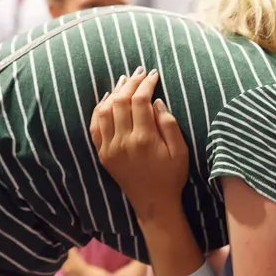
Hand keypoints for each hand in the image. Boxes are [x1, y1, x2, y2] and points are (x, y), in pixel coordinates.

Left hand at [91, 68, 190, 220]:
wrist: (153, 203)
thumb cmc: (172, 176)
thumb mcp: (180, 151)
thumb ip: (168, 124)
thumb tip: (155, 101)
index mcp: (143, 139)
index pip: (140, 101)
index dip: (146, 84)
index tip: (153, 74)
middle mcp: (122, 141)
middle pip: (120, 101)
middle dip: (131, 83)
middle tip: (140, 72)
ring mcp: (109, 148)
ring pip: (105, 110)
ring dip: (114, 92)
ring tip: (125, 81)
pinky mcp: (103, 153)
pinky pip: (95, 125)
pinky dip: (100, 109)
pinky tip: (108, 98)